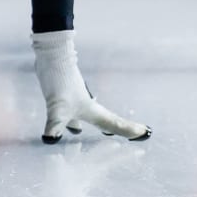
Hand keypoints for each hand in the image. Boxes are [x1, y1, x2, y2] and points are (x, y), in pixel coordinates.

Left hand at [31, 31, 150, 142]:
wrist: (52, 56)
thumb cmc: (60, 81)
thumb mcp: (57, 107)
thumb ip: (55, 125)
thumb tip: (50, 140)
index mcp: (91, 110)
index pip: (114, 124)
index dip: (129, 130)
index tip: (146, 132)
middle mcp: (86, 107)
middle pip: (104, 122)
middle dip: (114, 130)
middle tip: (130, 135)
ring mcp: (75, 102)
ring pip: (86, 119)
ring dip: (91, 128)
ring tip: (89, 137)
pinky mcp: (64, 97)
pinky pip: (71, 117)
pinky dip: (73, 124)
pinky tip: (70, 128)